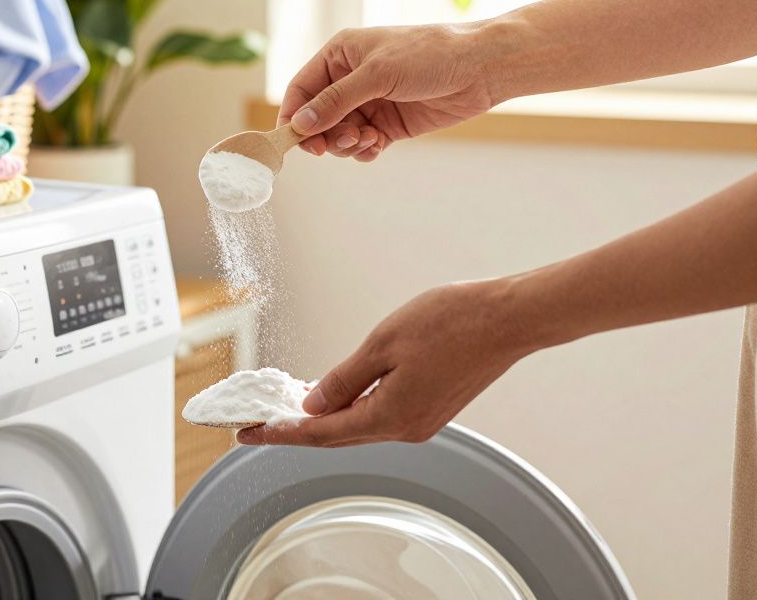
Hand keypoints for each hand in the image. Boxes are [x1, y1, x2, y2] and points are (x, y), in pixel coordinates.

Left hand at [237, 278, 536, 447]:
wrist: (510, 319)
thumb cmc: (452, 322)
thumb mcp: (382, 344)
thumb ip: (343, 379)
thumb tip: (313, 405)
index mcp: (389, 416)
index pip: (318, 433)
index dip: (279, 433)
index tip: (246, 433)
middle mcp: (405, 429)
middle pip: (336, 436)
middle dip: (294, 429)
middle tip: (257, 423)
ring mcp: (421, 421)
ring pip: (358, 426)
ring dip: (323, 419)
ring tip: (287, 408)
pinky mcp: (432, 409)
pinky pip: (379, 416)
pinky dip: (351, 409)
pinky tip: (334, 397)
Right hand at [277, 23, 497, 160]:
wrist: (480, 68)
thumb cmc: (430, 55)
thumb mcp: (377, 74)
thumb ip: (336, 100)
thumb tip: (300, 123)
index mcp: (340, 55)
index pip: (301, 89)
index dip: (294, 115)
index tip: (294, 140)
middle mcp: (350, 79)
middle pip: (317, 117)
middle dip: (324, 134)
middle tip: (339, 144)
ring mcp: (370, 103)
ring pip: (338, 134)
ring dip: (346, 144)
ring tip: (367, 140)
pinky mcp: (388, 124)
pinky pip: (362, 144)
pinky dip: (364, 150)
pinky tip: (377, 146)